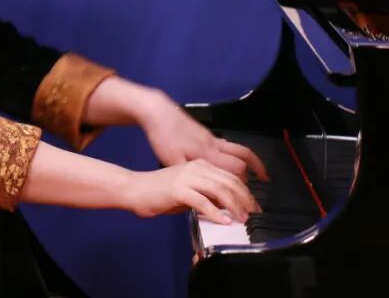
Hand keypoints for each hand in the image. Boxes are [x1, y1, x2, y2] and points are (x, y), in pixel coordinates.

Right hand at [126, 159, 260, 223]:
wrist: (135, 189)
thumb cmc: (159, 192)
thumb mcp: (188, 192)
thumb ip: (206, 196)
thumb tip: (226, 207)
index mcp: (200, 166)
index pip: (229, 176)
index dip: (245, 192)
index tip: (253, 206)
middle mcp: (196, 168)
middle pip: (229, 182)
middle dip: (244, 199)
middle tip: (253, 214)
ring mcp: (187, 177)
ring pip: (219, 189)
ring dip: (234, 206)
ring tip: (242, 219)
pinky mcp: (178, 189)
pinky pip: (202, 201)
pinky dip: (216, 213)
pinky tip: (224, 221)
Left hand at [138, 91, 268, 182]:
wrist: (159, 112)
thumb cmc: (164, 136)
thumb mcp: (170, 160)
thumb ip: (189, 176)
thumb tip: (202, 190)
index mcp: (207, 154)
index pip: (234, 170)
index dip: (241, 186)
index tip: (244, 200)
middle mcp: (214, 145)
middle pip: (242, 160)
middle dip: (252, 176)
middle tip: (255, 192)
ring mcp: (212, 138)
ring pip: (240, 149)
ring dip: (253, 162)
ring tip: (262, 174)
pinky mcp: (208, 134)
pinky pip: (231, 146)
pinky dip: (240, 155)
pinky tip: (237, 162)